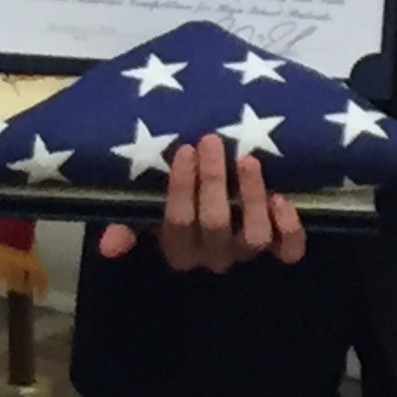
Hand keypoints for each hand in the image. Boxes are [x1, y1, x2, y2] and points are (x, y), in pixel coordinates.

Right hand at [94, 135, 304, 272]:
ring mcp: (245, 252)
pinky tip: (282, 198)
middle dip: (213, 180)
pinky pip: (289, 250)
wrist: (211, 199)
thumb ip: (125, 223)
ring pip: (253, 238)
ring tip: (247, 161)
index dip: (182, 188)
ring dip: (251, 198)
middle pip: (214, 224)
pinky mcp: (276, 248)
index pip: (177, 222)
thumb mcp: (143, 210)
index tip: (185, 149)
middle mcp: (212, 256)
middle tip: (212, 140)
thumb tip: (107, 246)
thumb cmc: (175, 197)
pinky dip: (289, 228)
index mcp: (177, 249)